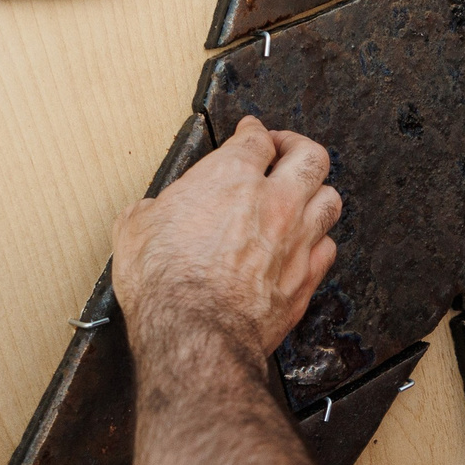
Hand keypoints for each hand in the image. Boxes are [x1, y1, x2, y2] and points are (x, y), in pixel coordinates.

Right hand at [111, 116, 340, 364]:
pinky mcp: (305, 277)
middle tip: (285, 151)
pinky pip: (328, 248)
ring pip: (330, 200)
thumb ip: (151, 211)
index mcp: (231, 177)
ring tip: (305, 194)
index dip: (254, 132)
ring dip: (317, 192)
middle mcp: (274, 201)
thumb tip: (149, 214)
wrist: (195, 333)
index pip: (256, 139)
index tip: (251, 134)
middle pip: (310, 156)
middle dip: (298, 148)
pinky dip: (319, 241)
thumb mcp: (135, 230)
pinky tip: (308, 244)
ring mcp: (296, 240)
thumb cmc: (164, 282)